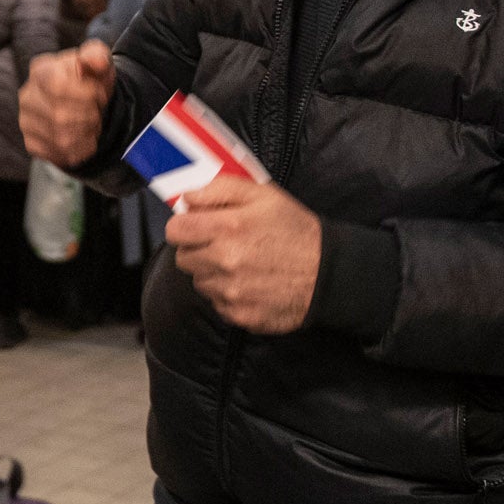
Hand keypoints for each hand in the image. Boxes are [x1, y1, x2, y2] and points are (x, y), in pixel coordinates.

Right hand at [21, 41, 114, 167]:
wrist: (85, 103)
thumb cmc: (90, 80)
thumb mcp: (98, 62)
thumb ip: (98, 55)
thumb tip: (97, 61)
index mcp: (41, 70)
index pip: (57, 86)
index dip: (86, 94)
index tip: (98, 93)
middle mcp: (27, 97)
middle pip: (61, 116)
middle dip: (90, 116)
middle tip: (96, 110)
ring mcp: (26, 122)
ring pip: (63, 139)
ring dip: (88, 133)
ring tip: (91, 122)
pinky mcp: (32, 144)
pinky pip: (62, 154)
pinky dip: (82, 148)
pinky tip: (83, 135)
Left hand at [165, 177, 320, 334]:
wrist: (328, 274)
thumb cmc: (295, 231)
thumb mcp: (263, 195)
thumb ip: (219, 189)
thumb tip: (187, 197)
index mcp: (228, 228)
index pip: (175, 231)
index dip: (184, 227)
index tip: (196, 227)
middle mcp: (224, 262)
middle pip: (183, 258)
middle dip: (198, 249)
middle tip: (223, 245)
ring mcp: (230, 292)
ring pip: (199, 282)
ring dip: (212, 273)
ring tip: (242, 264)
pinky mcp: (238, 315)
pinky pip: (216, 303)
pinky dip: (227, 295)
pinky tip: (250, 283)